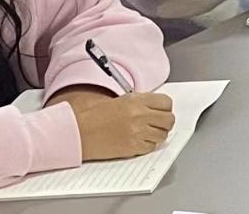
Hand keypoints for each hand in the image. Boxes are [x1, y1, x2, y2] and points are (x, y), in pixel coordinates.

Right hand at [49, 88, 174, 161]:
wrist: (79, 131)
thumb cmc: (93, 116)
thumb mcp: (119, 101)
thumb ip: (139, 102)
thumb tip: (155, 108)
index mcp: (136, 100)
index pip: (166, 103)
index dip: (165, 107)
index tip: (160, 110)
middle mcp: (140, 116)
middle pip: (169, 120)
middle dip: (164, 122)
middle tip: (156, 123)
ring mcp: (138, 133)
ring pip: (163, 135)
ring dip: (157, 135)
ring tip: (145, 133)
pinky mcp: (133, 148)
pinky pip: (151, 147)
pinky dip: (147, 145)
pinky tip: (137, 141)